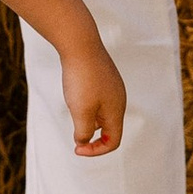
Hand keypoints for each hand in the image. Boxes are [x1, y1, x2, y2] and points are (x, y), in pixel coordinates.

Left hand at [61, 38, 127, 158]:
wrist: (80, 43)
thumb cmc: (81, 78)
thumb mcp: (80, 111)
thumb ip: (84, 131)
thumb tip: (83, 141)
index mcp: (117, 111)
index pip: (114, 141)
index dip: (96, 150)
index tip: (76, 148)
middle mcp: (119, 99)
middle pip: (109, 128)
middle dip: (92, 135)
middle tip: (73, 131)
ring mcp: (112, 86)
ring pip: (102, 112)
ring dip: (88, 119)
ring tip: (73, 107)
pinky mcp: (104, 75)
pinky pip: (98, 98)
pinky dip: (87, 104)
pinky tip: (75, 92)